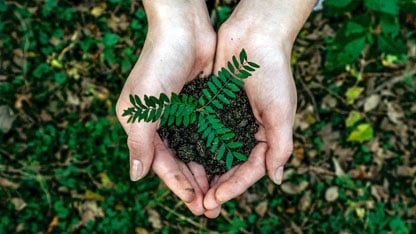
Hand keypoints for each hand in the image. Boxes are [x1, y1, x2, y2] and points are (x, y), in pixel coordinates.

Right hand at [115, 0, 217, 214]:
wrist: (184, 29)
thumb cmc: (159, 64)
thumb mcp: (143, 106)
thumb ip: (139, 142)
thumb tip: (136, 176)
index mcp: (142, 125)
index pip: (160, 163)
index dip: (177, 184)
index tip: (194, 202)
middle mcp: (161, 123)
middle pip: (179, 162)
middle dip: (194, 185)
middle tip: (210, 208)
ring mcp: (181, 116)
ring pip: (195, 152)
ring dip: (206, 173)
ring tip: (220, 194)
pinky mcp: (199, 107)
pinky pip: (207, 135)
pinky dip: (215, 152)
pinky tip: (226, 166)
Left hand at [203, 0, 315, 216]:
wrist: (254, 36)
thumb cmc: (273, 72)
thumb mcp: (282, 111)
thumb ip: (280, 146)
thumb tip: (276, 179)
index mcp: (266, 135)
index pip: (251, 169)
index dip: (235, 186)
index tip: (217, 198)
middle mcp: (247, 131)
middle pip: (231, 167)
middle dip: (218, 186)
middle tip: (202, 205)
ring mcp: (229, 121)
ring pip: (215, 154)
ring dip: (205, 173)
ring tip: (191, 191)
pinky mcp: (213, 108)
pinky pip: (203, 133)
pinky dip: (195, 148)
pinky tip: (183, 161)